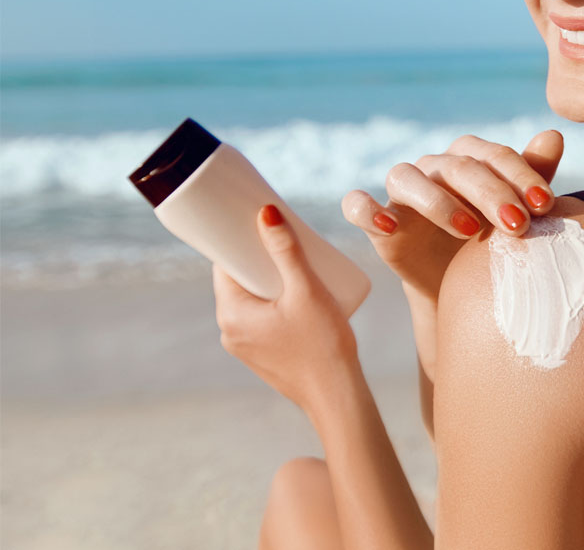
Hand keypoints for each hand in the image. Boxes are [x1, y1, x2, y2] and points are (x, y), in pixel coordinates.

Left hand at [213, 204, 358, 414]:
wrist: (336, 394)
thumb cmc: (322, 343)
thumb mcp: (306, 289)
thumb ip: (286, 251)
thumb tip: (266, 213)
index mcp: (231, 314)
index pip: (223, 266)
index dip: (238, 241)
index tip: (256, 222)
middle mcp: (229, 332)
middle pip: (238, 281)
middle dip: (258, 258)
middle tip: (283, 238)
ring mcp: (244, 346)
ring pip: (250, 300)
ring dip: (267, 280)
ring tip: (295, 261)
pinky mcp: (261, 355)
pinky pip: (260, 318)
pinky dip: (273, 302)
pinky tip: (294, 294)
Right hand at [340, 130, 563, 303]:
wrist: (458, 288)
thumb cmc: (492, 241)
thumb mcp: (517, 212)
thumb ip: (534, 174)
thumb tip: (554, 135)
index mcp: (469, 158)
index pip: (494, 155)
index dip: (521, 176)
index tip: (546, 205)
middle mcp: (433, 168)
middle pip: (458, 166)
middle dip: (491, 193)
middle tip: (518, 225)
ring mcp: (402, 192)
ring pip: (407, 177)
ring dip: (438, 201)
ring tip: (470, 231)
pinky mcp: (378, 222)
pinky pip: (358, 206)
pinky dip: (367, 210)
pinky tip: (388, 227)